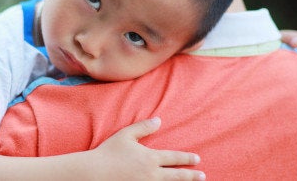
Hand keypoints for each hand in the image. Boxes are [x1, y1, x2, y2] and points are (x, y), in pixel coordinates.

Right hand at [89, 117, 205, 180]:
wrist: (94, 173)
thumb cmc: (108, 152)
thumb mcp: (126, 135)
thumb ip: (143, 127)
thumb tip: (159, 120)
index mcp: (150, 158)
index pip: (174, 158)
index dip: (187, 158)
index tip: (197, 159)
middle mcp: (152, 174)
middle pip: (177, 176)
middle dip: (191, 176)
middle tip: (202, 176)